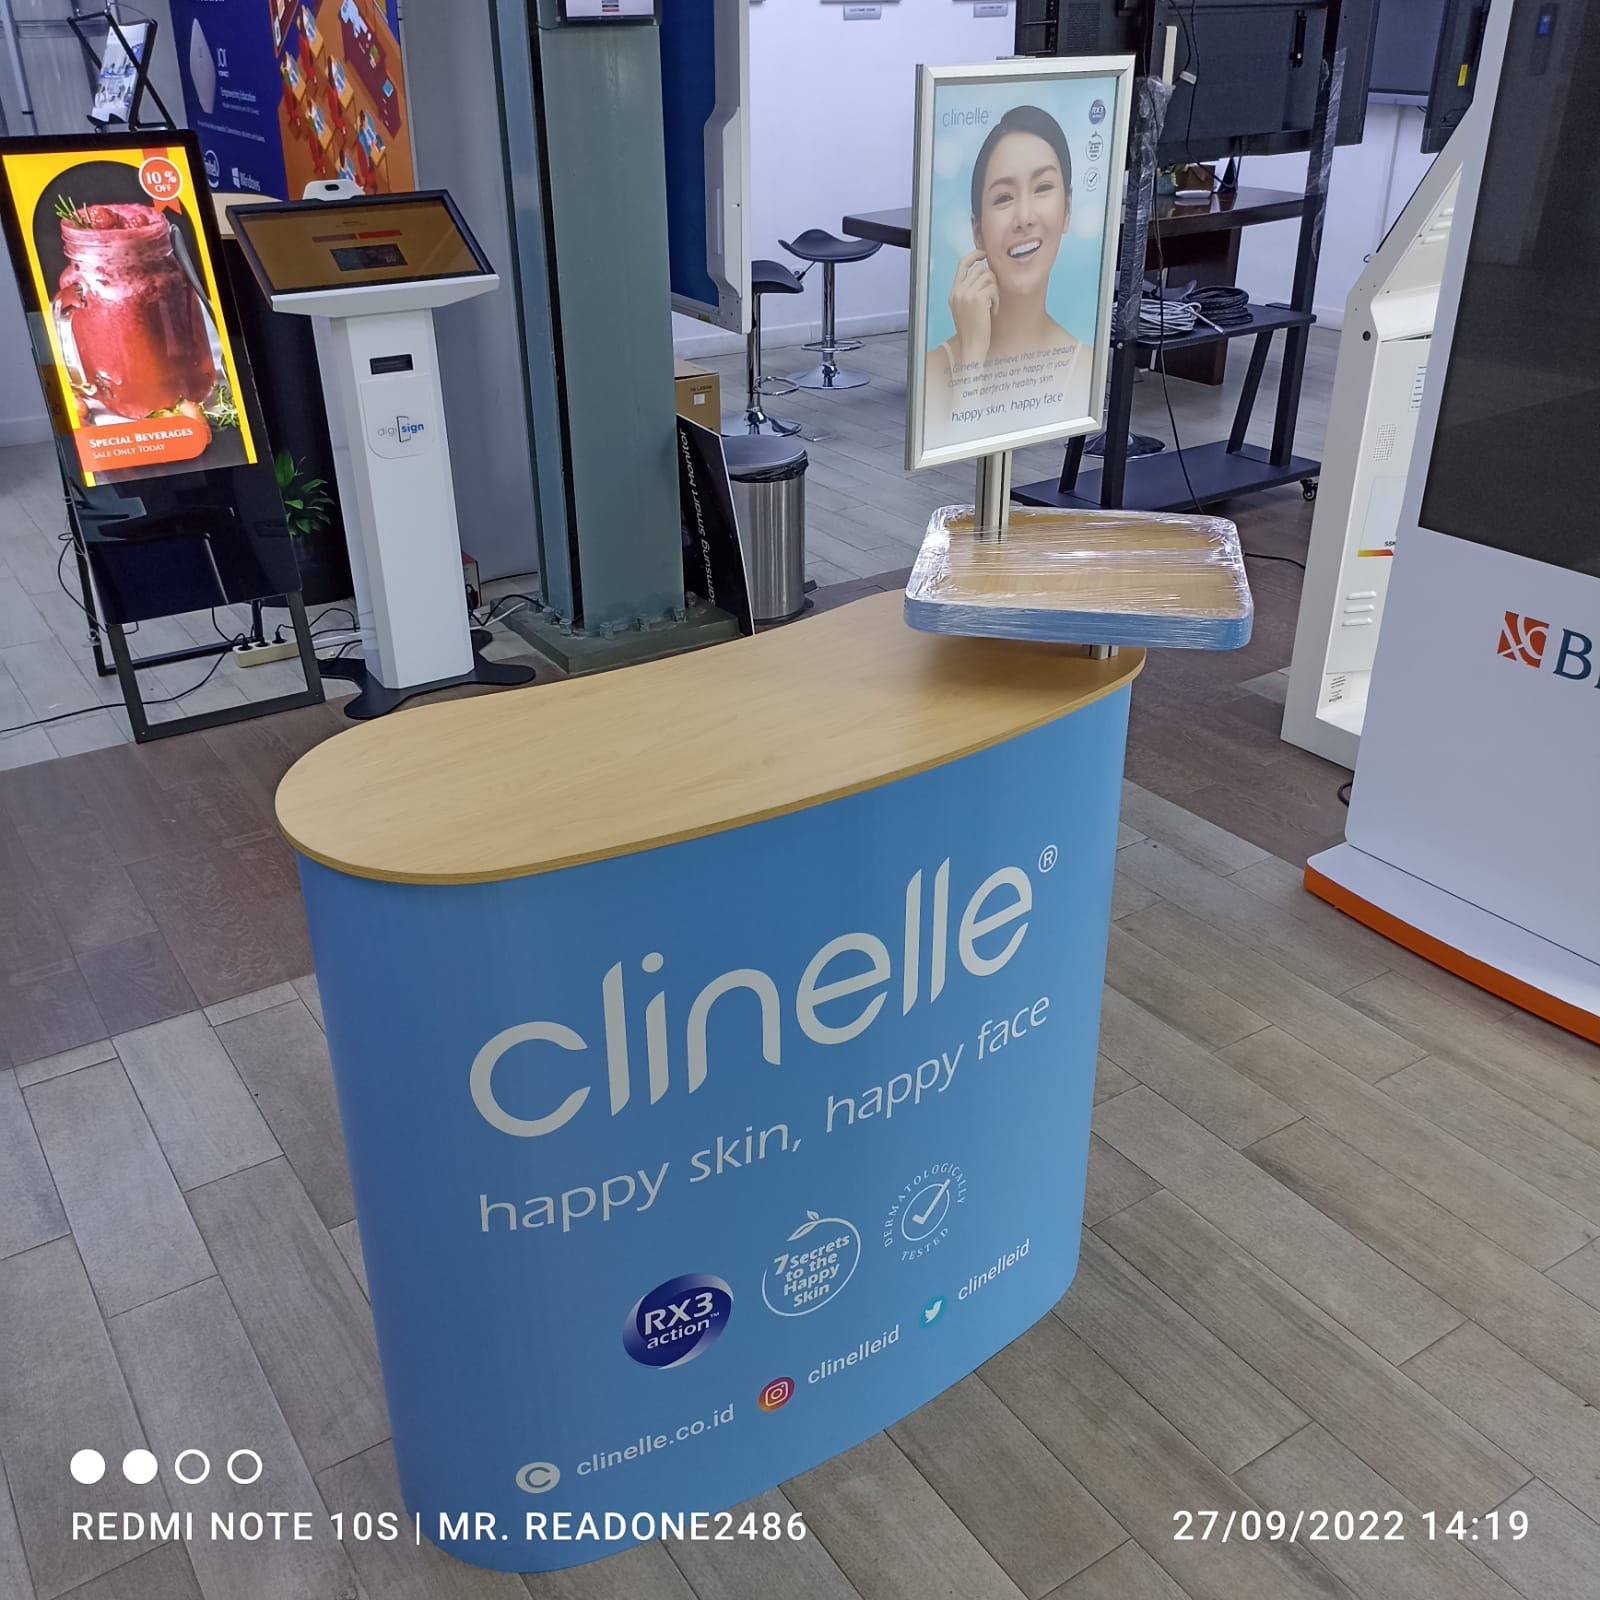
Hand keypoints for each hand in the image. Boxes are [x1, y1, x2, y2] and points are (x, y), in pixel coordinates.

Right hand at [948, 249, 996, 368]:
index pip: (962, 264)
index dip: (974, 255)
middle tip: (994, 294)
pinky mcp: (978, 299)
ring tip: (993, 304)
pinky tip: (994, 311)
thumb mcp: (965, 309)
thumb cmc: (973, 330)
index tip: (984, 254)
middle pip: (980, 269)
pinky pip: (993, 288)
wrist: (972, 346)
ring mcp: (966, 295)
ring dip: (995, 289)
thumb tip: (984, 273)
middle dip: (991, 278)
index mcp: (953, 293)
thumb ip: (969, 292)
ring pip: (988, 276)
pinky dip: (997, 299)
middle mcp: (958, 291)